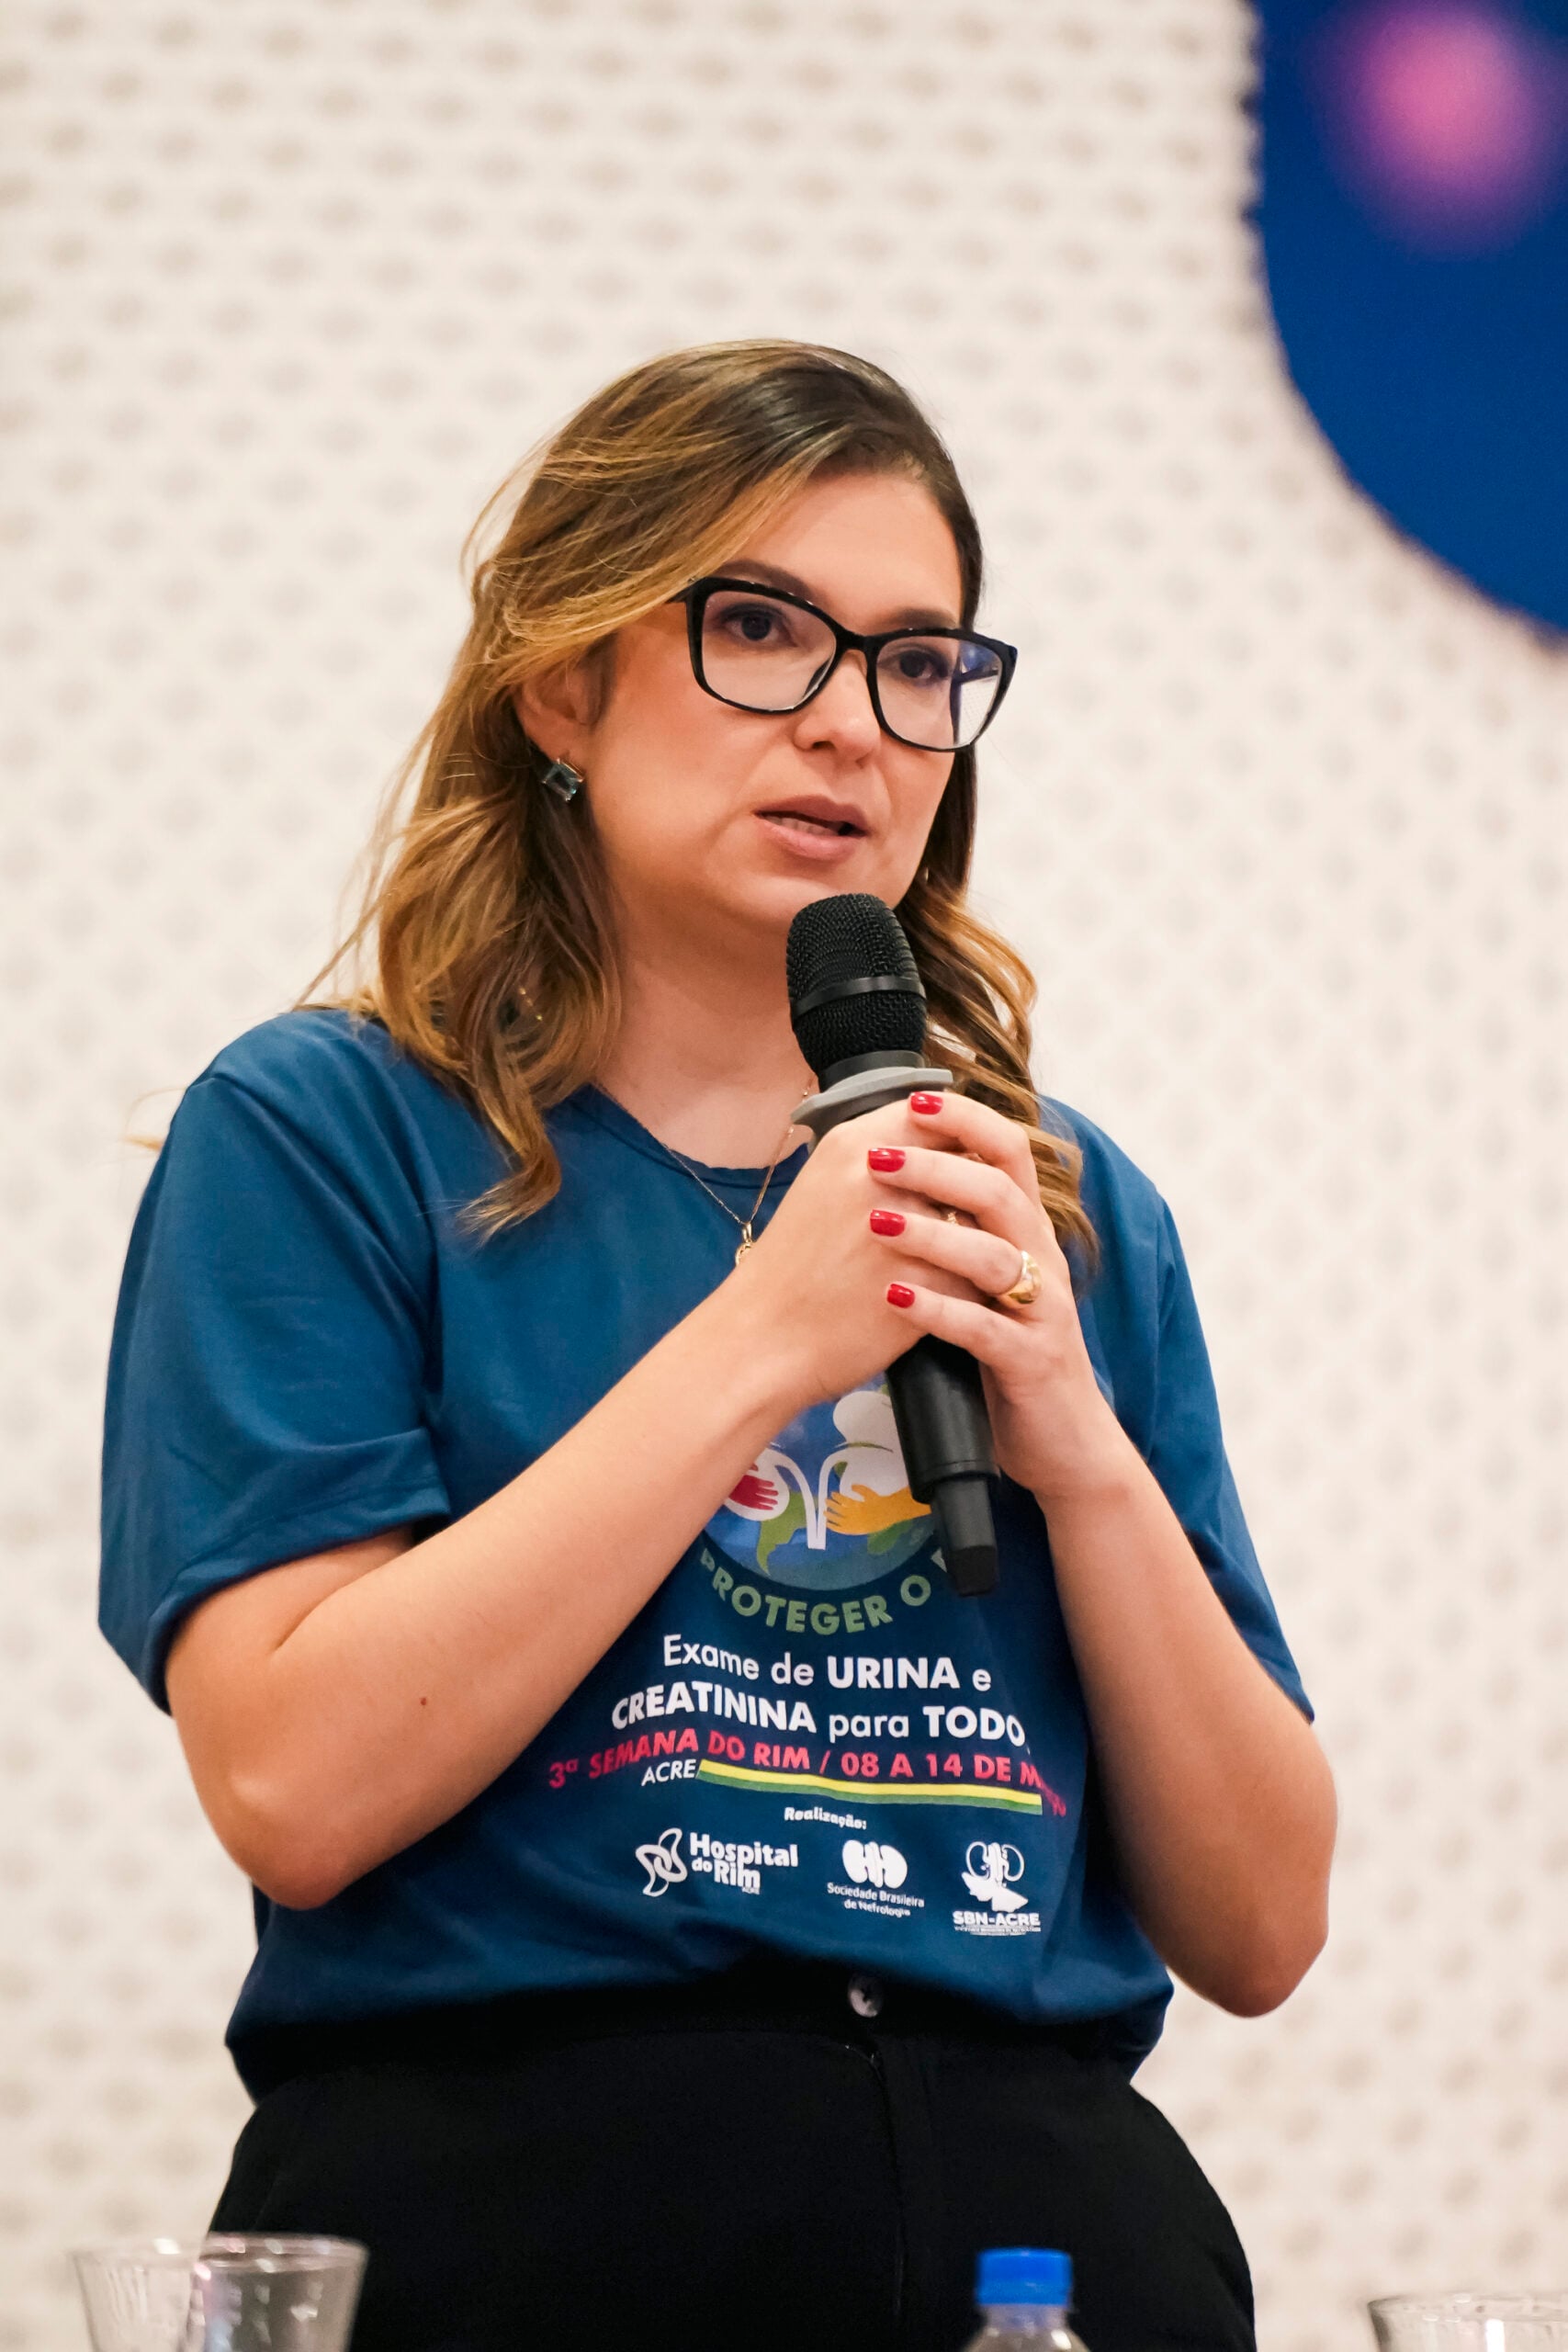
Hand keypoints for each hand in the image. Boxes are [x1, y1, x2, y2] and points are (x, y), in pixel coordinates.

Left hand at [856, 1090, 1135, 1504]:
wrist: (1063, 1440)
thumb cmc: (1011, 1353)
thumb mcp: (989, 1282)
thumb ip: (962, 1232)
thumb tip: (907, 1177)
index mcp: (1029, 1234)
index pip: (1009, 1153)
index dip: (967, 1121)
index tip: (916, 1098)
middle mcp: (1042, 1262)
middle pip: (1000, 1191)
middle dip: (937, 1167)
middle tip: (877, 1157)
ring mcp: (1042, 1311)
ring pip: (993, 1255)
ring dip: (931, 1233)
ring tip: (876, 1220)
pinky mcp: (1031, 1361)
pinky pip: (984, 1328)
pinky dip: (937, 1309)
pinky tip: (894, 1297)